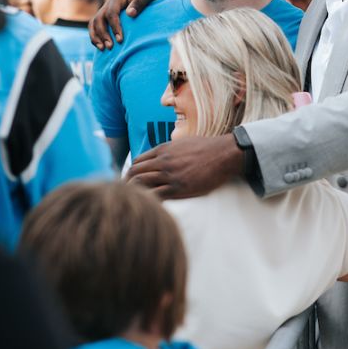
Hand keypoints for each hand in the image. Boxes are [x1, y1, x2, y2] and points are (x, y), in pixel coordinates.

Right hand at [90, 0, 174, 49]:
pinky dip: (96, 37)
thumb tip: (130, 14)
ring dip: (96, 37)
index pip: (111, 13)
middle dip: (103, 34)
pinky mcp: (108, 18)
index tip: (120, 40)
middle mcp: (109, 3)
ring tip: (103, 49)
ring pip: (94, 23)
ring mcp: (107, 10)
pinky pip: (96, 27)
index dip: (114, 27)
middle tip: (111, 47)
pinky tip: (101, 47)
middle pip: (99, 19)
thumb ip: (141, 2)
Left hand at [127, 133, 241, 198]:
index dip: (131, 172)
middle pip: (135, 173)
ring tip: (132, 201)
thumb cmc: (206, 148)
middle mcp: (162, 162)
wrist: (222, 155)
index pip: (137, 161)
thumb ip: (169, 150)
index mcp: (162, 150)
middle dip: (126, 183)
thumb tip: (160, 155)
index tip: (131, 180)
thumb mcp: (182, 143)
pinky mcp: (178, 188)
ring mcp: (169, 175)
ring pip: (141, 184)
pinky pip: (155, 196)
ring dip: (134, 192)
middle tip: (124, 193)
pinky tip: (146, 205)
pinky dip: (147, 200)